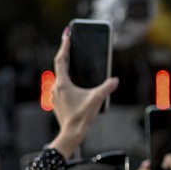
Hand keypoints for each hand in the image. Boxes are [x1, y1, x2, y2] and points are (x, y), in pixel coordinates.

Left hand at [49, 27, 119, 158]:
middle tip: (71, 44)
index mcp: (63, 84)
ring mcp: (55, 95)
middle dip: (66, 55)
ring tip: (75, 61)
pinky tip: (76, 81)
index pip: (61, 60)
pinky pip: (63, 85)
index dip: (64, 47)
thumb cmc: (81, 117)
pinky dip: (68, 79)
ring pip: (61, 76)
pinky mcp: (58, 100)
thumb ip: (106, 87)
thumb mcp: (96, 99)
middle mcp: (56, 87)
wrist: (71, 133)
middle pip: (60, 66)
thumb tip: (115, 80)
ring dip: (68, 68)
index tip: (67, 36)